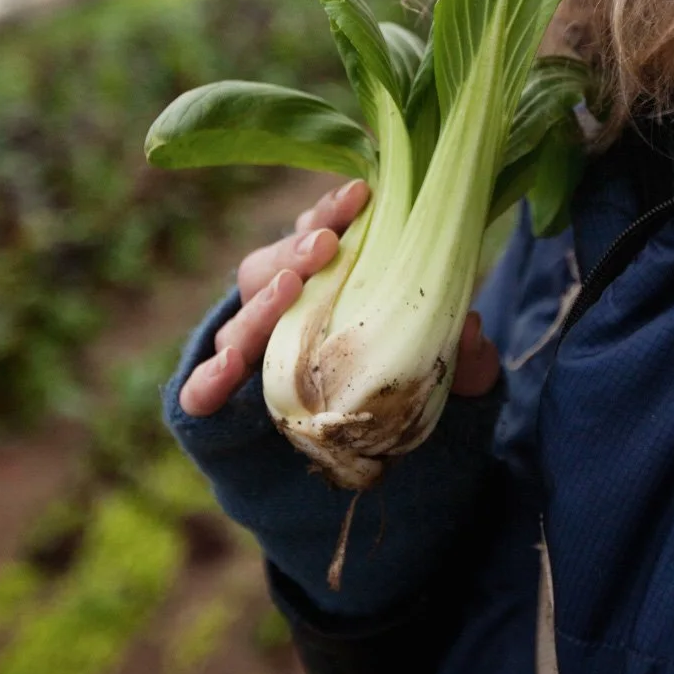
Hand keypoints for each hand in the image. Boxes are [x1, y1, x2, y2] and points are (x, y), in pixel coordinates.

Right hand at [178, 179, 502, 416]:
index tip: (360, 195)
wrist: (361, 478)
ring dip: (260, 304)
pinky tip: (225, 371)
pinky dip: (205, 381)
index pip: (317, 239)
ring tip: (289, 291)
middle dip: (294, 250)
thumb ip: (464, 363)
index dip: (332, 214)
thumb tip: (473, 330)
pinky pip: (199, 395)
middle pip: (268, 270)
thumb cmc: (400, 409)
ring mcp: (245, 364)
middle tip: (325, 244)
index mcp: (323, 292)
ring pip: (236, 321)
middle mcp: (276, 320)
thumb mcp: (449, 387)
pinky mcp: (222, 413)